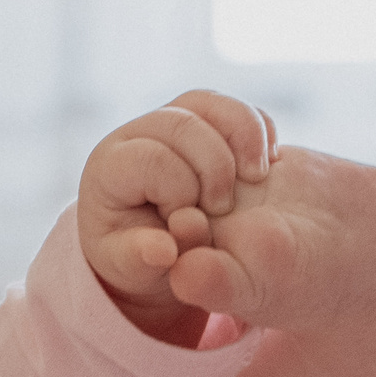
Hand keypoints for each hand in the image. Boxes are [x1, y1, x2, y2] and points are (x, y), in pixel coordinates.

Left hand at [79, 90, 278, 347]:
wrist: (178, 251)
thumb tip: (162, 249)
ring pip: (208, 103)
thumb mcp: (140, 273)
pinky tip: (266, 166)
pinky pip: (235, 106)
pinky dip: (259, 130)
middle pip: (181, 123)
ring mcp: (173, 122)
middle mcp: (137, 136)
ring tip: (256, 177)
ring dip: (243, 138)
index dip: (179, 191)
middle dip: (214, 167)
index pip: (151, 159)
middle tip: (223, 209)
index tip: (188, 223)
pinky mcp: (208, 119)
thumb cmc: (148, 263)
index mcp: (110, 171)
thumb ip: (145, 261)